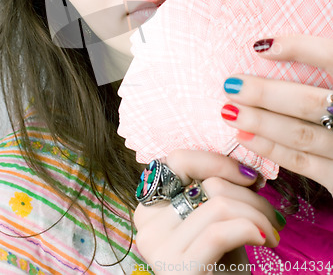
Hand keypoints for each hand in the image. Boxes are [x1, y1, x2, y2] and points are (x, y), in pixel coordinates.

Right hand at [134, 150, 281, 274]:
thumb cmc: (218, 262)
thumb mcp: (212, 220)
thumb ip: (214, 191)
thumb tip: (246, 169)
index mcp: (151, 202)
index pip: (180, 159)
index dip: (219, 162)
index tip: (250, 176)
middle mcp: (146, 220)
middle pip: (208, 184)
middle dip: (250, 195)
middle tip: (272, 214)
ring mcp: (158, 244)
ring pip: (219, 204)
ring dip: (257, 214)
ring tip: (271, 231)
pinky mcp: (176, 267)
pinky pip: (219, 232)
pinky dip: (250, 229)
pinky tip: (265, 239)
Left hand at [222, 35, 332, 192]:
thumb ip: (323, 64)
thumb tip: (271, 43)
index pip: (332, 57)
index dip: (299, 48)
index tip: (259, 46)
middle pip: (309, 103)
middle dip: (265, 95)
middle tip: (231, 86)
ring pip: (300, 135)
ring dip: (261, 123)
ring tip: (229, 111)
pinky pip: (300, 163)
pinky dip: (270, 149)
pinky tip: (244, 136)